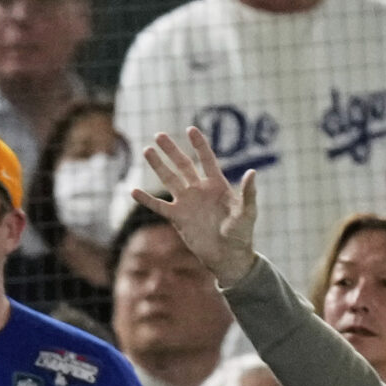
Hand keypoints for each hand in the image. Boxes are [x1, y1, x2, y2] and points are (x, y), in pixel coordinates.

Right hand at [129, 127, 260, 288]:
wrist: (227, 256)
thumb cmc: (242, 233)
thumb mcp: (248, 212)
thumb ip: (248, 192)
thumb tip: (252, 172)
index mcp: (217, 185)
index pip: (207, 159)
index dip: (199, 145)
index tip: (190, 129)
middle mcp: (200, 190)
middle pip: (183, 165)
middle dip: (171, 150)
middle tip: (159, 135)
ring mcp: (187, 203)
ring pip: (169, 180)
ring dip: (158, 166)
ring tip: (147, 151)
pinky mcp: (177, 218)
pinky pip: (159, 207)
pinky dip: (146, 200)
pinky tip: (133, 191)